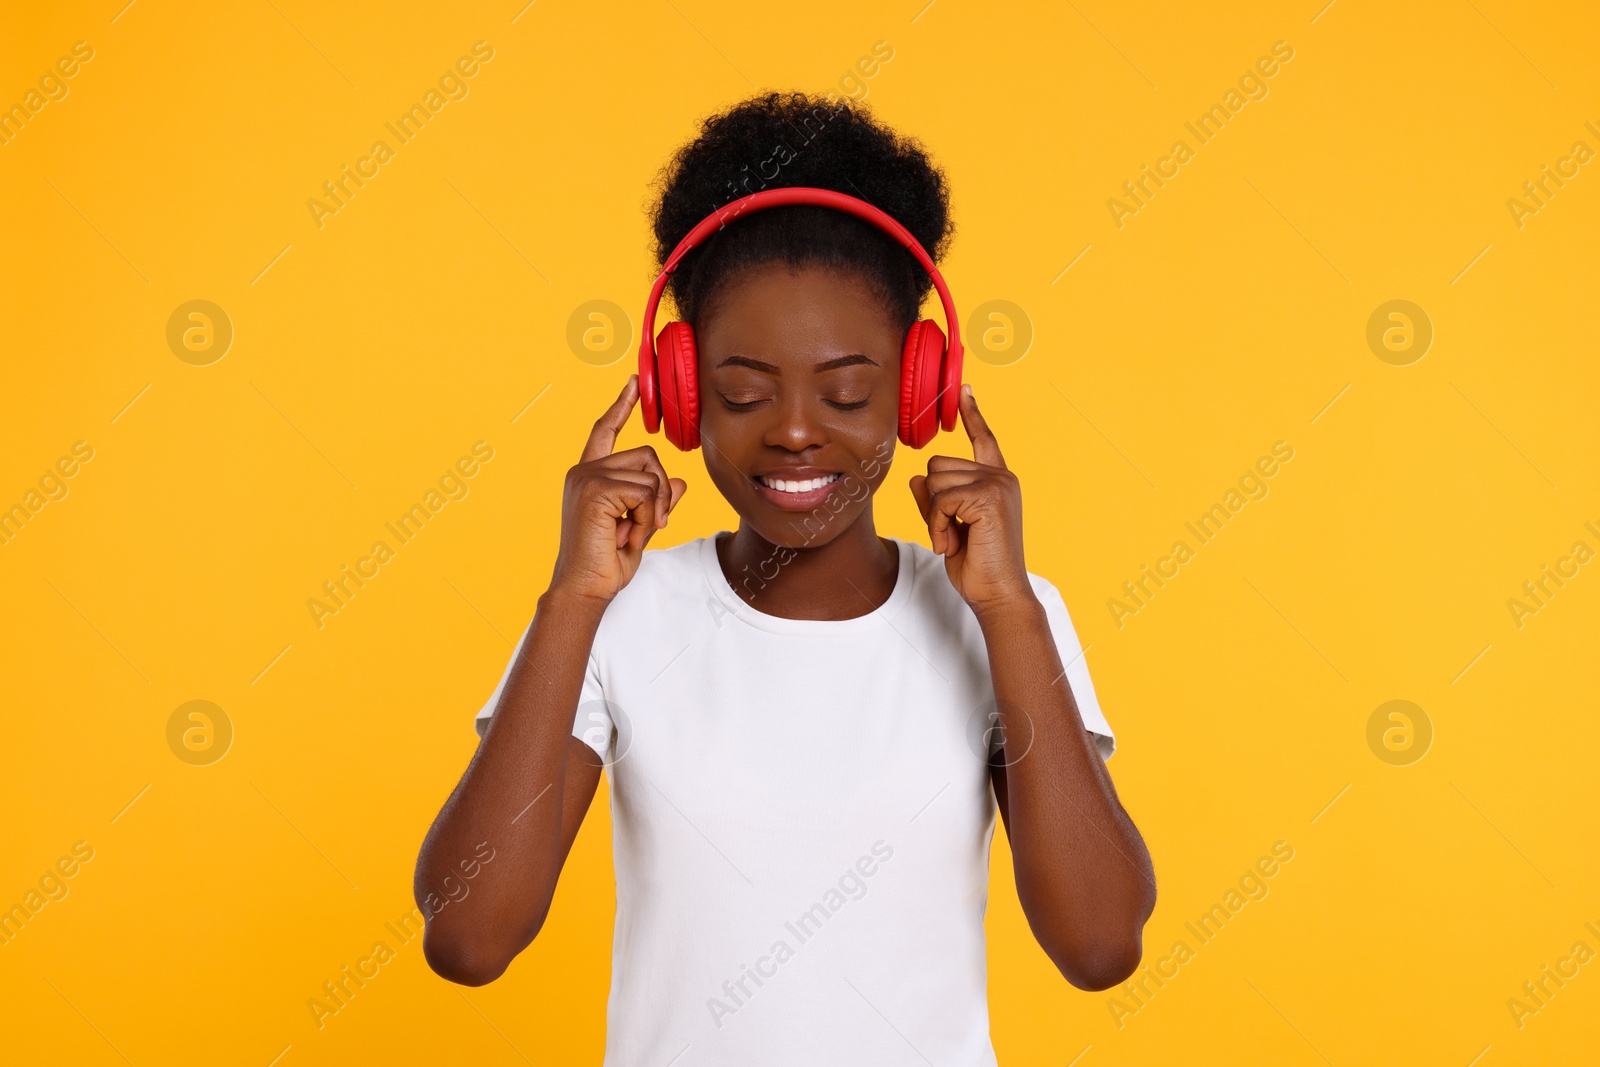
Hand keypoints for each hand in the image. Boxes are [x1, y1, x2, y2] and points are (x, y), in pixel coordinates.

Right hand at [549, 374, 687, 603]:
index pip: (606, 430)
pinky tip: (626, 536)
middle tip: (649, 525)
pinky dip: (645, 518)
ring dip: (653, 509)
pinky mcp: (594, 490)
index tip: (634, 382)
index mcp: (590, 475)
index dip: (621, 405)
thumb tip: (679, 481)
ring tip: (631, 533)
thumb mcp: (640, 526)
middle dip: (659, 491)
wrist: (585, 588)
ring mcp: (587, 478)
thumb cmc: (606, 562)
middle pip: (647, 454)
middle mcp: (584, 471)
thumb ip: (656, 501)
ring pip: (650, 474)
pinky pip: (645, 492)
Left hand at [908, 384, 1032, 615]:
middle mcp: (1001, 477)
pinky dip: (935, 524)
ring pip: (934, 480)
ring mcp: (997, 484)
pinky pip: (940, 498)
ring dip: (933, 515)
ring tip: (952, 539)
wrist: (998, 595)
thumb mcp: (948, 528)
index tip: (965, 389)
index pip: (984, 439)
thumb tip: (915, 477)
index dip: (973, 414)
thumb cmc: (978, 567)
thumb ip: (933, 501)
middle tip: (950, 532)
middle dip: (932, 500)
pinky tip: (949, 543)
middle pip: (938, 464)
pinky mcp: (988, 497)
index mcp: (997, 481)